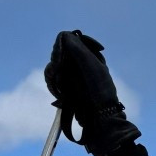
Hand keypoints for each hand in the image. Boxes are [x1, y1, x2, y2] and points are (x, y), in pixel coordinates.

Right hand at [45, 31, 138, 155]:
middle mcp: (80, 63)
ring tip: (60, 89)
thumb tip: (64, 36)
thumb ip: (79, 51)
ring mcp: (73, 76)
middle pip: (58, 54)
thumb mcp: (93, 68)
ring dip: (53, 77)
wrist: (102, 119)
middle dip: (55, 64)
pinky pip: (53, 82)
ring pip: (53, 69)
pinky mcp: (67, 89)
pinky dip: (53, 86)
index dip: (60, 47)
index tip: (59, 58)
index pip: (67, 40)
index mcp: (88, 55)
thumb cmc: (102, 92)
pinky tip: (59, 95)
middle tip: (57, 73)